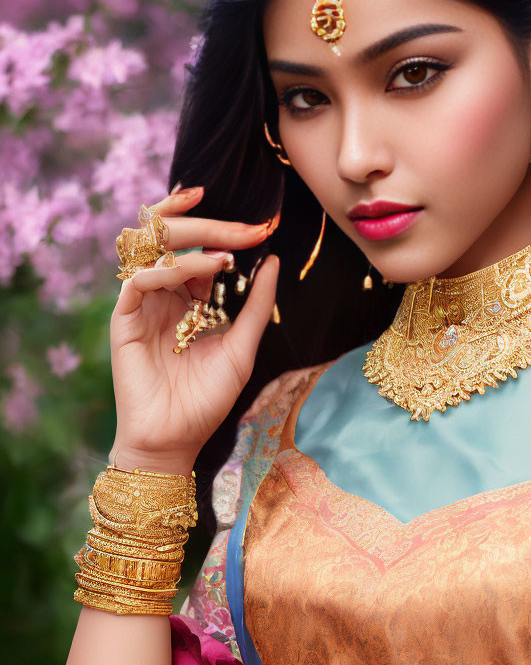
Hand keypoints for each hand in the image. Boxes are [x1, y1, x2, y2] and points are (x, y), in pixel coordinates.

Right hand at [109, 187, 280, 474]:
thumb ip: (255, 304)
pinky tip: (202, 272)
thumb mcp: (242, 345)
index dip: (225, 232)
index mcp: (187, 297)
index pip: (200, 248)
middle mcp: (163, 294)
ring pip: (152, 249)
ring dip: (190, 239)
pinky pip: (139, 280)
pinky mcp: (124, 319)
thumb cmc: (208, 398)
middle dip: (210, 226)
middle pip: (173, 238)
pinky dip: (170, 270)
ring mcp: (142, 304)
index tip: (261, 227)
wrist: (176, 438)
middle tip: (245, 230)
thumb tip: (273, 260)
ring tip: (228, 249)